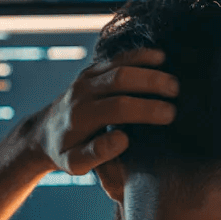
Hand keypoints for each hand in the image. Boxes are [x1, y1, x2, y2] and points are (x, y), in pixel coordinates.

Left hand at [28, 49, 177, 174]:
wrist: (44, 132)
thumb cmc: (65, 151)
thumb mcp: (75, 164)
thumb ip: (96, 154)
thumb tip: (122, 138)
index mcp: (81, 116)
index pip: (118, 107)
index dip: (145, 109)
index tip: (170, 115)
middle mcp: (83, 91)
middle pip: (120, 78)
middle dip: (151, 82)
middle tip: (176, 90)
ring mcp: (87, 77)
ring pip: (119, 64)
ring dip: (148, 66)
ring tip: (173, 77)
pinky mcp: (92, 70)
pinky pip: (117, 58)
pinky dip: (139, 56)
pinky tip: (160, 57)